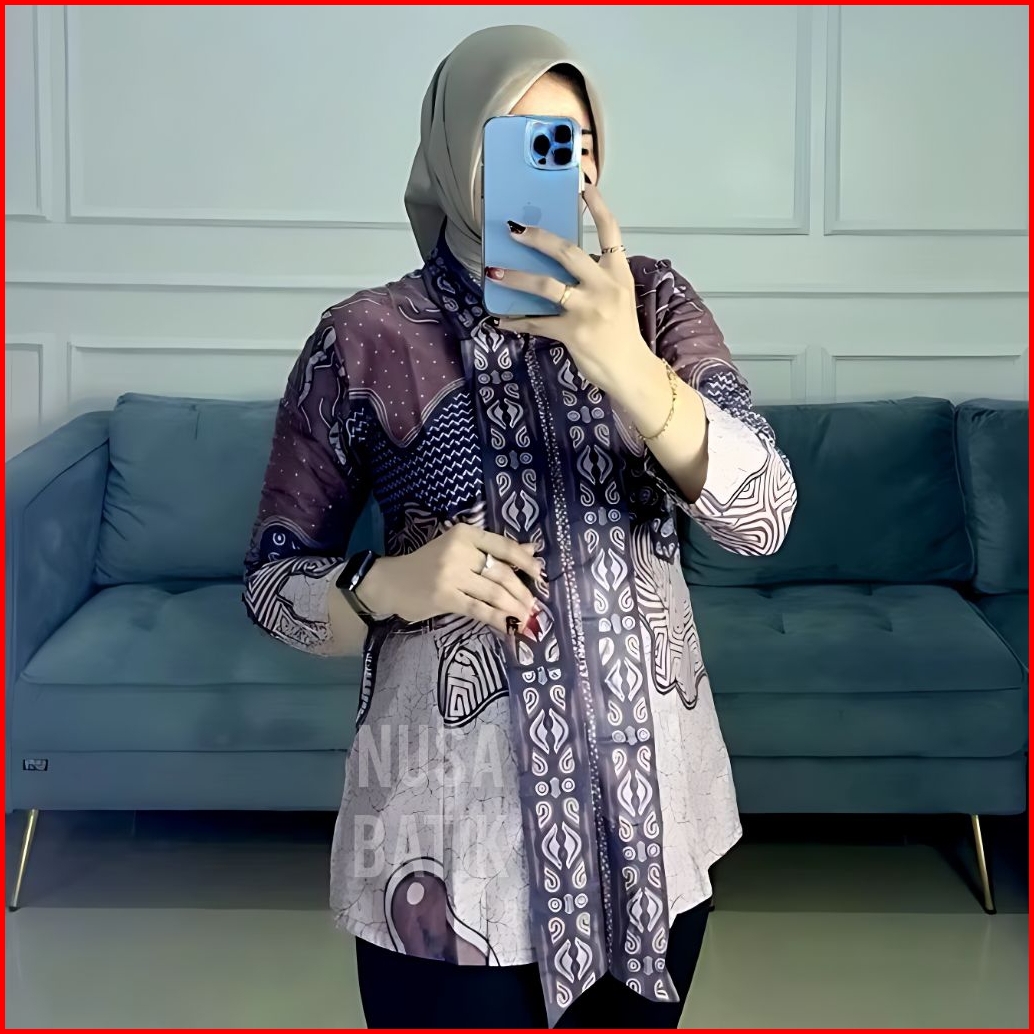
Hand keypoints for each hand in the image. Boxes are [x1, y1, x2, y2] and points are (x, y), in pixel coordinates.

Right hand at [356, 524, 541, 634]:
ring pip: (494, 593)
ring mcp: (450, 574)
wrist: (390, 582)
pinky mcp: (444, 596)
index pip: (503, 546)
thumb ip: (493, 550)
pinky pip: (479, 609)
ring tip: (525, 618)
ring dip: (514, 608)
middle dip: (521, 592)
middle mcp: (458, 550)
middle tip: (533, 606)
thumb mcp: (459, 550)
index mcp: (464, 534)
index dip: (525, 562)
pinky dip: (498, 620)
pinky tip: (509, 627)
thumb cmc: (427, 565)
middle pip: (501, 573)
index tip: (540, 574)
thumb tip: (531, 550)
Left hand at [490, 184, 652, 401]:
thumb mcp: (618, 299)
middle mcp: (604, 287)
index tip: (584, 186)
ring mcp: (587, 309)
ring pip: (546, 285)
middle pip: (568, 252)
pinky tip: (501, 320)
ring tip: (494, 271)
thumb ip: (596, 280)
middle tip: (515, 229)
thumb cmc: (622, 335)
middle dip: (538, 238)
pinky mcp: (572, 332)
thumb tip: (561, 266)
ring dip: (516, 277)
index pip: (612, 233)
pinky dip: (516, 321)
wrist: (631, 371)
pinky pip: (537, 323)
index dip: (598, 207)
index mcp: (618, 275)